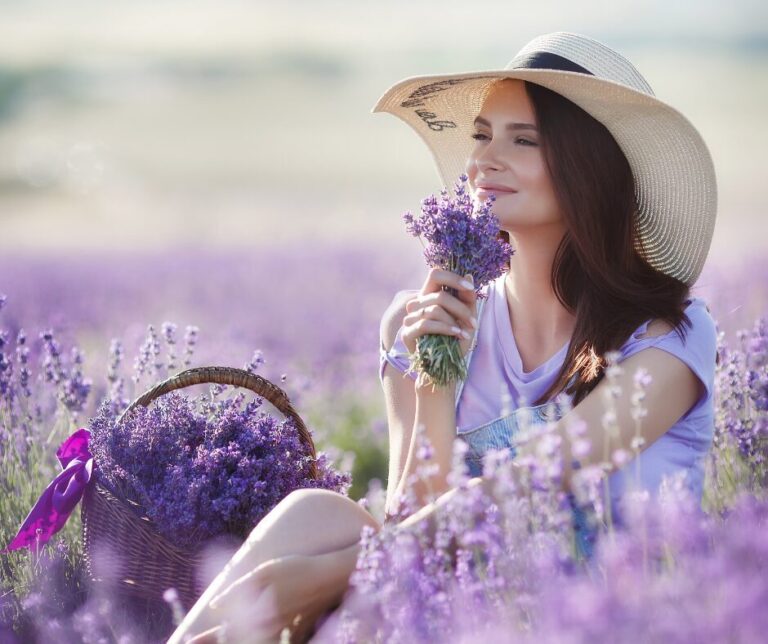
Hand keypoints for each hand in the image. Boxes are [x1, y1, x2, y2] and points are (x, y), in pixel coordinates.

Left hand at [206, 552, 339, 642]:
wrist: (332, 577)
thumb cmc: (298, 569)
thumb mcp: (266, 572)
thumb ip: (239, 590)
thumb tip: (215, 606)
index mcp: (258, 617)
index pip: (224, 634)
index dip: (204, 640)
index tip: (186, 643)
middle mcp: (269, 631)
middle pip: (238, 642)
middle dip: (217, 643)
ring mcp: (283, 635)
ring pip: (255, 643)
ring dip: (236, 641)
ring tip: (221, 641)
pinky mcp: (296, 633)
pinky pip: (275, 643)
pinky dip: (260, 641)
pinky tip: (252, 637)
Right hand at [401, 268, 477, 357]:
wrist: (446, 366)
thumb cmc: (456, 340)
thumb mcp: (466, 317)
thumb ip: (468, 299)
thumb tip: (469, 275)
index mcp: (429, 296)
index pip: (435, 274)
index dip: (452, 278)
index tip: (470, 288)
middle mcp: (417, 304)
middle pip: (439, 295)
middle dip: (461, 309)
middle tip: (474, 323)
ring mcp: (409, 318)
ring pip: (434, 310)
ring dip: (455, 322)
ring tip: (466, 333)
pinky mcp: (407, 333)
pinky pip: (426, 324)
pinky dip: (445, 328)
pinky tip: (458, 335)